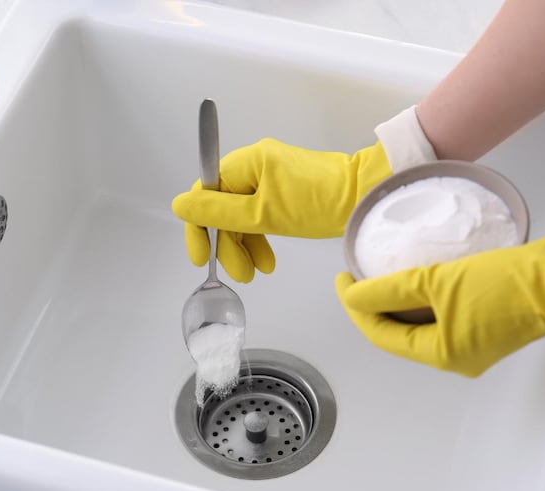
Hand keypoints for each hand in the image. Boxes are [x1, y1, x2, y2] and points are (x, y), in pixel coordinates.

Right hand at [172, 138, 392, 281]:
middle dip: (228, 244)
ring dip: (244, 245)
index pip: (205, 194)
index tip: (201, 258)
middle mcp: (253, 164)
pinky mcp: (284, 190)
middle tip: (240, 274)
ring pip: (241, 215)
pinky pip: (259, 214)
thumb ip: (218, 212)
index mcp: (245, 162)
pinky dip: (260, 237)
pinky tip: (267, 260)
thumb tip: (179, 205)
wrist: (364, 196)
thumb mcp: (262, 214)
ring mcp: (270, 177)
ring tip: (257, 272)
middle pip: (223, 207)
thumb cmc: (317, 203)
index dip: (199, 228)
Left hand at [335, 232, 544, 376]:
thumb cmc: (503, 285)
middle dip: (374, 306)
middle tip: (356, 276)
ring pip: (421, 324)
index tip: (342, 278)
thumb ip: (389, 290)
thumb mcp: (437, 282)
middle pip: (399, 333)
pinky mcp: (489, 323)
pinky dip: (424, 299)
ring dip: (398, 302)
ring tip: (379, 274)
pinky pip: (442, 314)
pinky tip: (415, 276)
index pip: (382, 335)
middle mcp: (456, 356)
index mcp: (442, 354)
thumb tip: (353, 295)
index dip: (356, 307)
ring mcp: (474, 342)